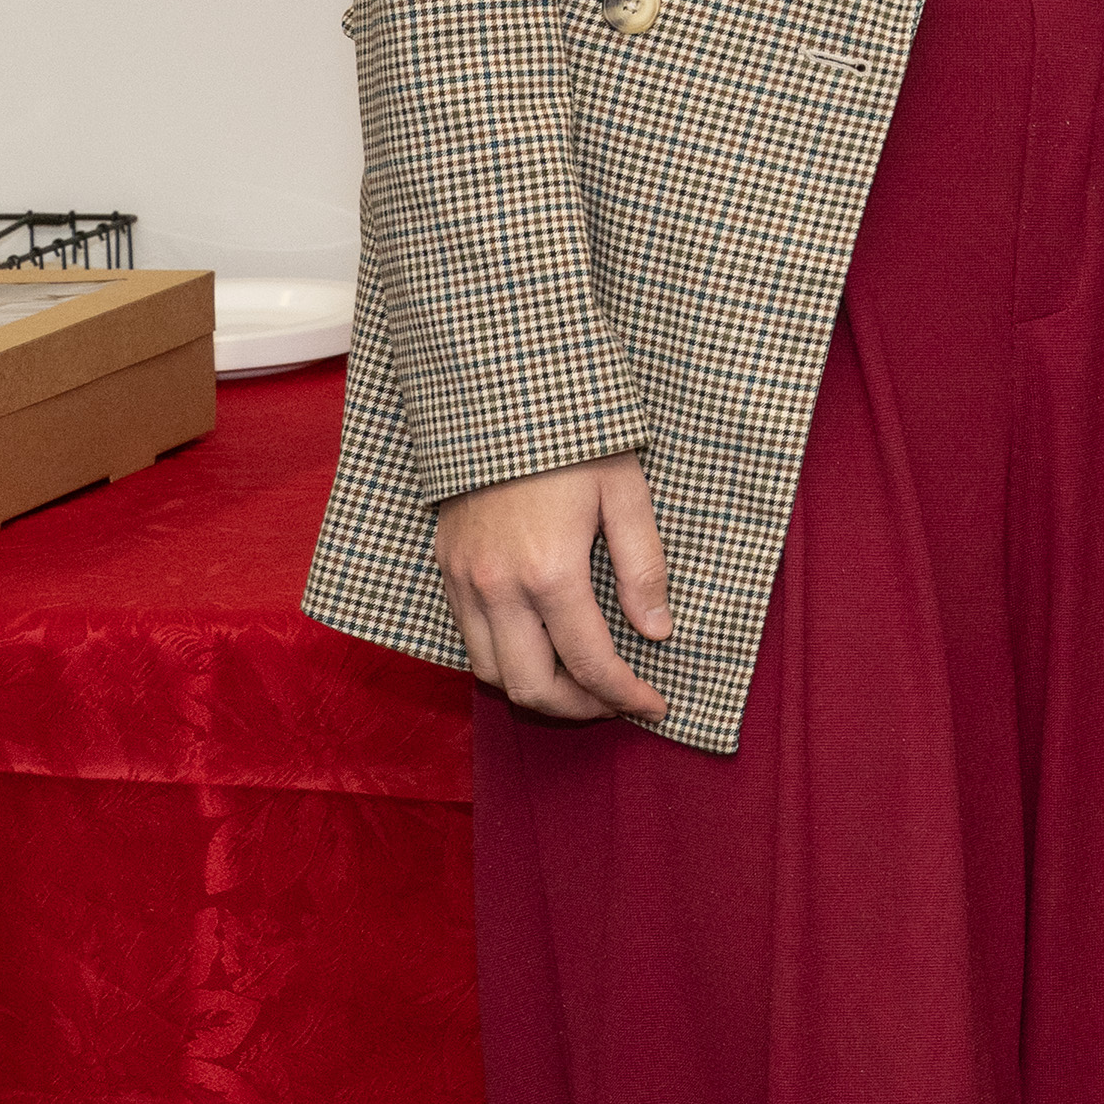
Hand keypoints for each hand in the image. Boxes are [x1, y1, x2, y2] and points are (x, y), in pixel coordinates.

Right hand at [433, 454, 675, 723]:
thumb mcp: (626, 494)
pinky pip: (469, 639)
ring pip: (491, 672)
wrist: (501, 394)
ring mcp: (463, 581)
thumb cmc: (575, 438)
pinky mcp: (446, 569)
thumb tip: (657, 631)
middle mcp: (497, 587)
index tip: (654, 706)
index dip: (626, 695)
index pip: (590, 663)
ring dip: (537, 691)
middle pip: (531, 687)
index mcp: (550, 571)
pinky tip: (540, 648)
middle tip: (618, 703)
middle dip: (579, 709)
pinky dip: (504, 661)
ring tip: (582, 684)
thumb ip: (643, 568)